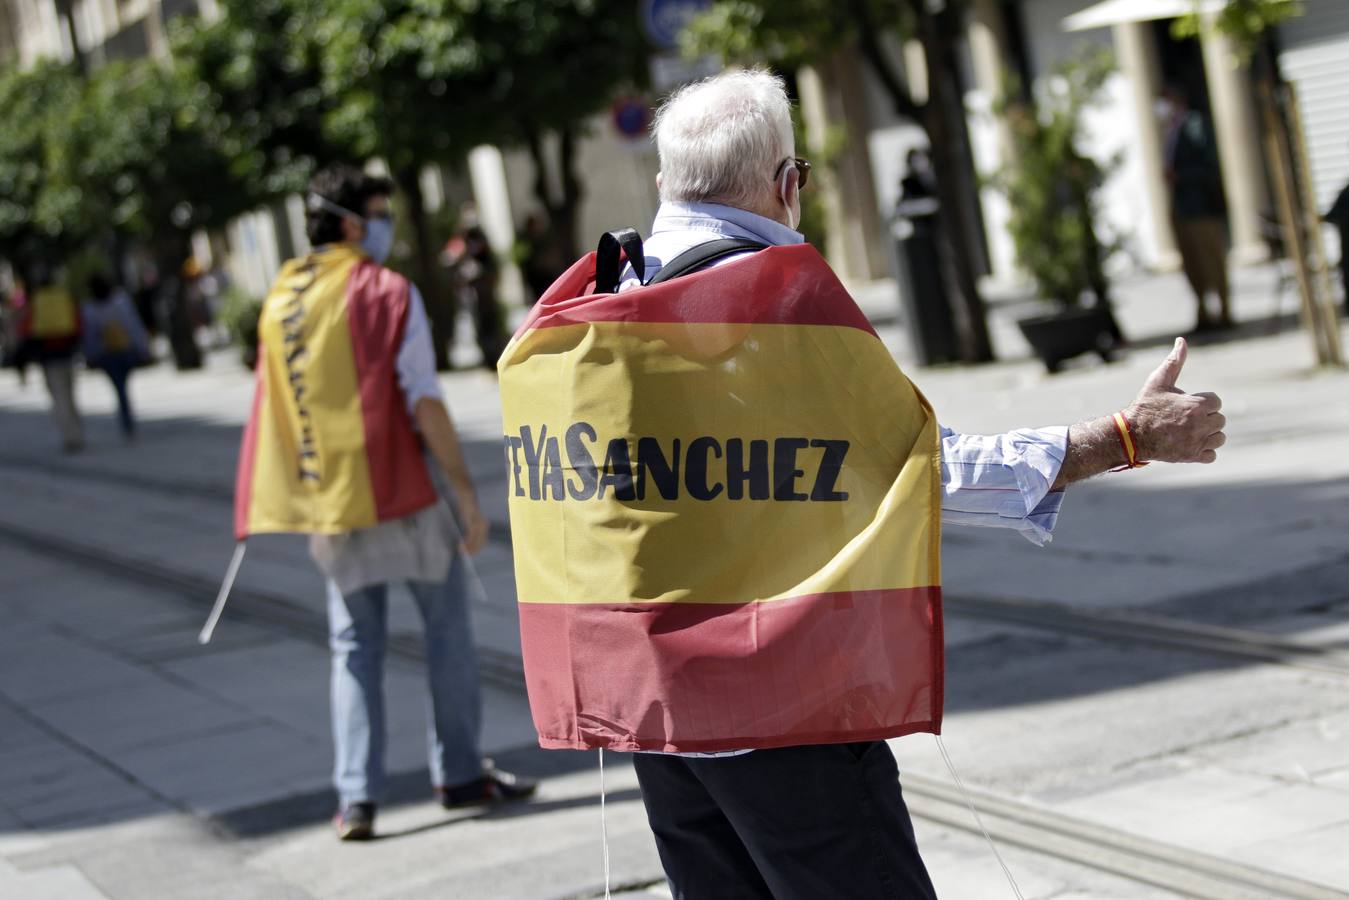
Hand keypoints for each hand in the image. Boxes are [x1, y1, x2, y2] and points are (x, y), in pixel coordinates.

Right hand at [457, 493, 489, 555]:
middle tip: (466, 554)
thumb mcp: (470, 519)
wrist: (467, 497)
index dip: (477, 548)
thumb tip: (468, 538)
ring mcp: (479, 524)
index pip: (482, 541)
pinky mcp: (473, 522)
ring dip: (469, 547)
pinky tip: (461, 544)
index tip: (470, 553)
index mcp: (484, 526)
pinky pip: (471, 535)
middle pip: (481, 543)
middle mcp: (484, 526)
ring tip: (462, 551)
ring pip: (476, 540)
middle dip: (474, 550)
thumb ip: (471, 527)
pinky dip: (467, 541)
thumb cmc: (468, 508)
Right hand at [1127, 338, 1225, 463]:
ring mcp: (1198, 442)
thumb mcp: (1158, 381)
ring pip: (1219, 438)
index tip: (1186, 405)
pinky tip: (1189, 444)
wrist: (1131, 435)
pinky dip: (1204, 451)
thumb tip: (1182, 341)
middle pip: (1219, 420)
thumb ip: (1175, 361)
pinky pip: (1211, 456)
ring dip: (1208, 435)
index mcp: (1198, 405)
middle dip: (1205, 418)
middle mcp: (1202, 424)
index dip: (1201, 402)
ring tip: (1189, 432)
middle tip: (1185, 419)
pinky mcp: (1192, 457)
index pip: (1216, 402)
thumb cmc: (1145, 406)